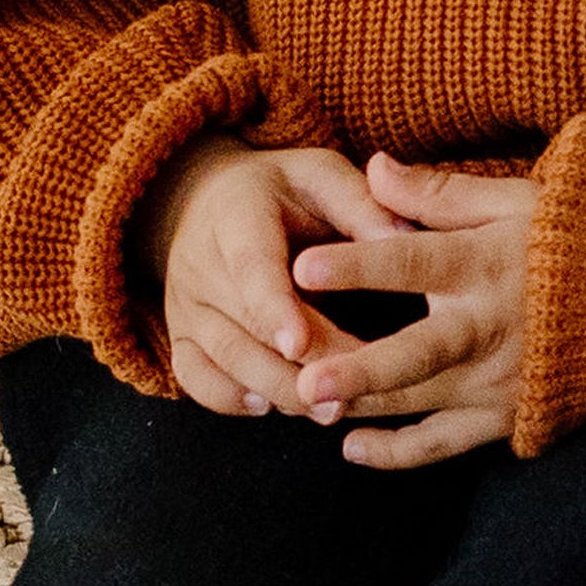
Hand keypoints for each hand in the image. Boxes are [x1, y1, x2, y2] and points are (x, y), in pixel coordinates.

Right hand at [138, 135, 404, 418]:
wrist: (208, 200)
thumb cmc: (282, 189)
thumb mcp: (322, 175)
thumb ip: (361, 206)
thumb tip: (405, 241)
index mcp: (236, 214)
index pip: (250, 266)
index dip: (274, 307)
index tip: (300, 343)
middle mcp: (199, 262)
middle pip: (242, 325)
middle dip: (296, 365)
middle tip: (351, 390)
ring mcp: (184, 304)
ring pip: (224, 360)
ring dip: (277, 389)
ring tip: (331, 409)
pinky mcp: (180, 336)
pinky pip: (196, 381)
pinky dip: (233, 400)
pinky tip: (274, 405)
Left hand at [292, 153, 540, 468]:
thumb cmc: (567, 239)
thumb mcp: (512, 200)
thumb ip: (438, 193)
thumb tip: (374, 167)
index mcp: (485, 264)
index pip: (412, 262)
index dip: (358, 265)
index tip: (304, 268)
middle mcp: (489, 328)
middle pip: (417, 353)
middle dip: (359, 369)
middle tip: (305, 380)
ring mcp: (498, 380)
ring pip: (421, 401)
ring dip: (363, 407)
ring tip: (307, 407)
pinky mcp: (505, 416)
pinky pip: (445, 444)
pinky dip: (399, 453)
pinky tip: (352, 449)